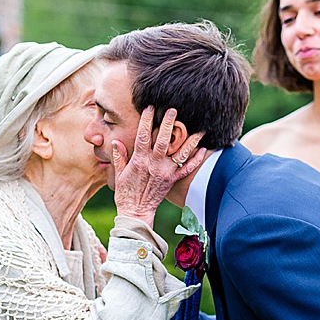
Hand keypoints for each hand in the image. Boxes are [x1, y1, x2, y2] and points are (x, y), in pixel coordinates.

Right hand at [110, 107, 205, 223]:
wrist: (136, 212)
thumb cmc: (126, 193)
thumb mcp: (119, 174)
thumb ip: (119, 156)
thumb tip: (116, 142)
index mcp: (139, 161)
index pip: (143, 136)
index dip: (146, 120)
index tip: (150, 107)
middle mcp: (154, 165)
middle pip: (164, 140)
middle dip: (168, 124)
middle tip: (173, 110)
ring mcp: (166, 173)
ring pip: (180, 154)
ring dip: (190, 141)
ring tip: (199, 128)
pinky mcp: (173, 181)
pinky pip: (187, 169)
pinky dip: (196, 160)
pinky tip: (203, 149)